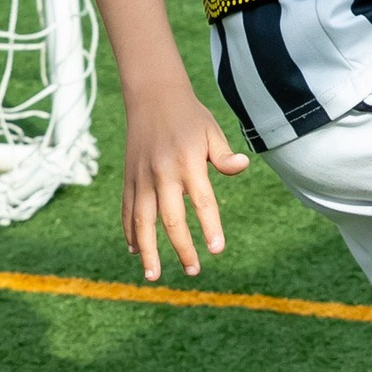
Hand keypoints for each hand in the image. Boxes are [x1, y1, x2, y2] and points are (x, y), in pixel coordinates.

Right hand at [122, 72, 249, 281]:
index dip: (210, 227)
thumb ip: (224, 155)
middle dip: (182, 248)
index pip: (202, 202)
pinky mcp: (129, 178)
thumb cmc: (189, 116)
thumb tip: (243, 166)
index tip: (217, 250)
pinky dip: (129, 231)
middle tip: (194, 270)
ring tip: (153, 275)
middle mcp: (163, 173)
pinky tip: (135, 251)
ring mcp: (142, 177)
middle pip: (171, 219)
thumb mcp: (211, 131)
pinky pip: (127, 210)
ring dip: (148, 250)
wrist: (153, 96)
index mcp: (188, 162)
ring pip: (143, 221)